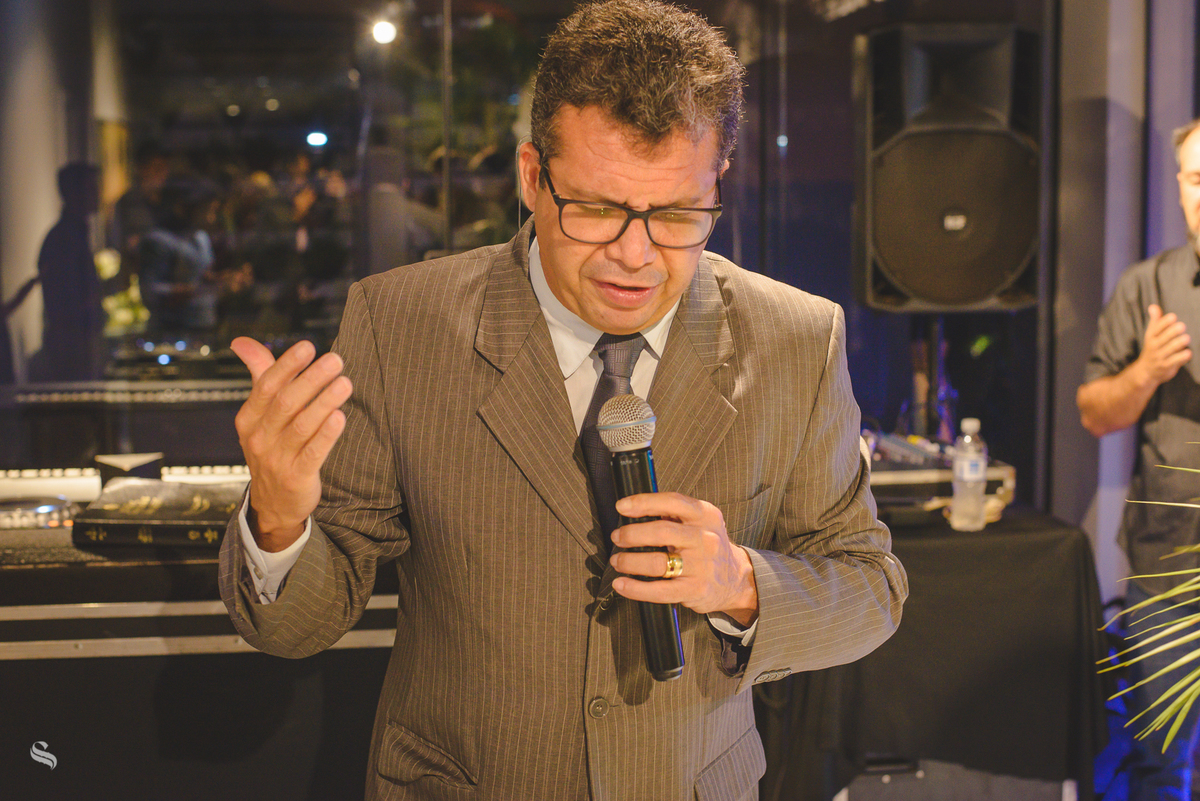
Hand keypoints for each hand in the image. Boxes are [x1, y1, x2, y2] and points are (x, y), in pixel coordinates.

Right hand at [231, 337, 352, 550]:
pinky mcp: (296, 478)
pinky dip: (326, 435)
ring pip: (301, 426)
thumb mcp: (260, 415)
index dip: (287, 365)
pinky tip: (339, 416)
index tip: (308, 347)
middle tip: (335, 360)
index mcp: (249, 419)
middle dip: (312, 379)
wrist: (273, 504)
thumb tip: (242, 342)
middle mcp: (260, 438)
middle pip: (286, 402)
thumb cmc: (271, 449)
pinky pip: (312, 453)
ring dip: (324, 402)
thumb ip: (259, 376)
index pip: (266, 386)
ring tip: (344, 382)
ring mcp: (276, 459)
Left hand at [608, 493, 758, 626]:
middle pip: (661, 532)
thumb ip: (674, 513)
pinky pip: (659, 591)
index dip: (643, 502)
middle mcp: (706, 538)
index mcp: (705, 515)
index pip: (672, 502)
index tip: (622, 507)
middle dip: (631, 534)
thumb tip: (634, 508)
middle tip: (617, 537)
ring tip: (618, 561)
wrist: (736, 579)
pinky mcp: (695, 590)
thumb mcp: (701, 521)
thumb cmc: (708, 547)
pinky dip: (635, 588)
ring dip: (629, 561)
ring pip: (657, 563)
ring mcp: (702, 566)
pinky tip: (622, 584)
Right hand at [1135, 304, 1191, 386]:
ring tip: (1186, 338)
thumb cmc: (1152, 349)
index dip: (1164, 322)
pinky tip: (1188, 353)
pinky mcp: (1166, 366)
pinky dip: (1182, 357)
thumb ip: (1155, 321)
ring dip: (1178, 343)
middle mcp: (1154, 346)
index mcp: (1151, 337)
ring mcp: (1160, 357)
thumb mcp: (1151, 335)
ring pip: (1170, 349)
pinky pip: (1175, 361)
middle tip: (1182, 326)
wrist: (1145, 372)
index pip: (1156, 328)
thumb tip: (1153, 306)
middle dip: (1172, 332)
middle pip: (1163, 338)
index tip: (1173, 317)